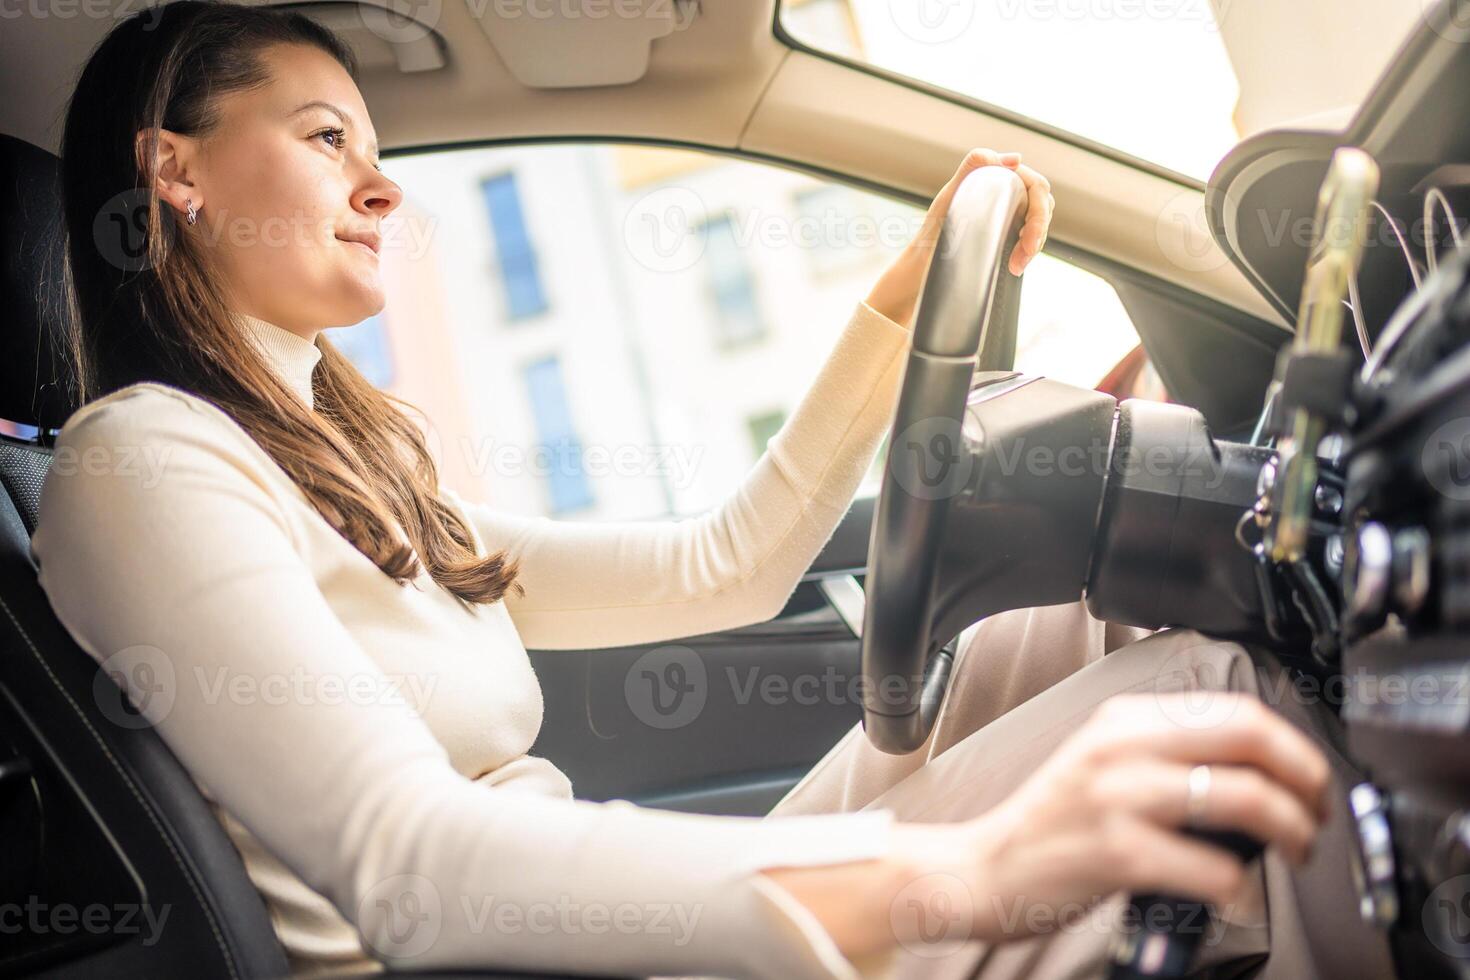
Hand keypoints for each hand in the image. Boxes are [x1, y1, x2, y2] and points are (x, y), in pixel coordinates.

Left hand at [866, 147, 1053, 327]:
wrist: (921, 266)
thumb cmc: (932, 232)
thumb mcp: (950, 196)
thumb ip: (974, 167)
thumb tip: (1015, 159)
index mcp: (995, 177)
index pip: (1035, 186)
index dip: (1039, 211)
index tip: (1028, 238)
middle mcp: (1004, 191)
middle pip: (1042, 205)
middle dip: (1038, 231)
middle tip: (1023, 257)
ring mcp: (1007, 212)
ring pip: (1039, 223)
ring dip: (1034, 245)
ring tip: (1017, 266)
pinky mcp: (1006, 233)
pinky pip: (1030, 237)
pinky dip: (1028, 251)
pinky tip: (1017, 264)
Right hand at [957, 692, 1329, 943]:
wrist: (985, 869)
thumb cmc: (1052, 825)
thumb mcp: (1103, 761)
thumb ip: (1165, 750)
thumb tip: (1255, 768)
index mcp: (1124, 719)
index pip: (1235, 709)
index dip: (1293, 746)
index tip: (1309, 780)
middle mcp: (1122, 747)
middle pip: (1250, 737)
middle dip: (1306, 779)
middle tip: (1317, 814)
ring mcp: (1119, 798)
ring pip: (1244, 798)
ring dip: (1292, 831)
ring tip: (1295, 851)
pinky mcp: (1117, 854)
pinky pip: (1214, 868)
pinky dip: (1243, 888)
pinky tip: (1239, 895)